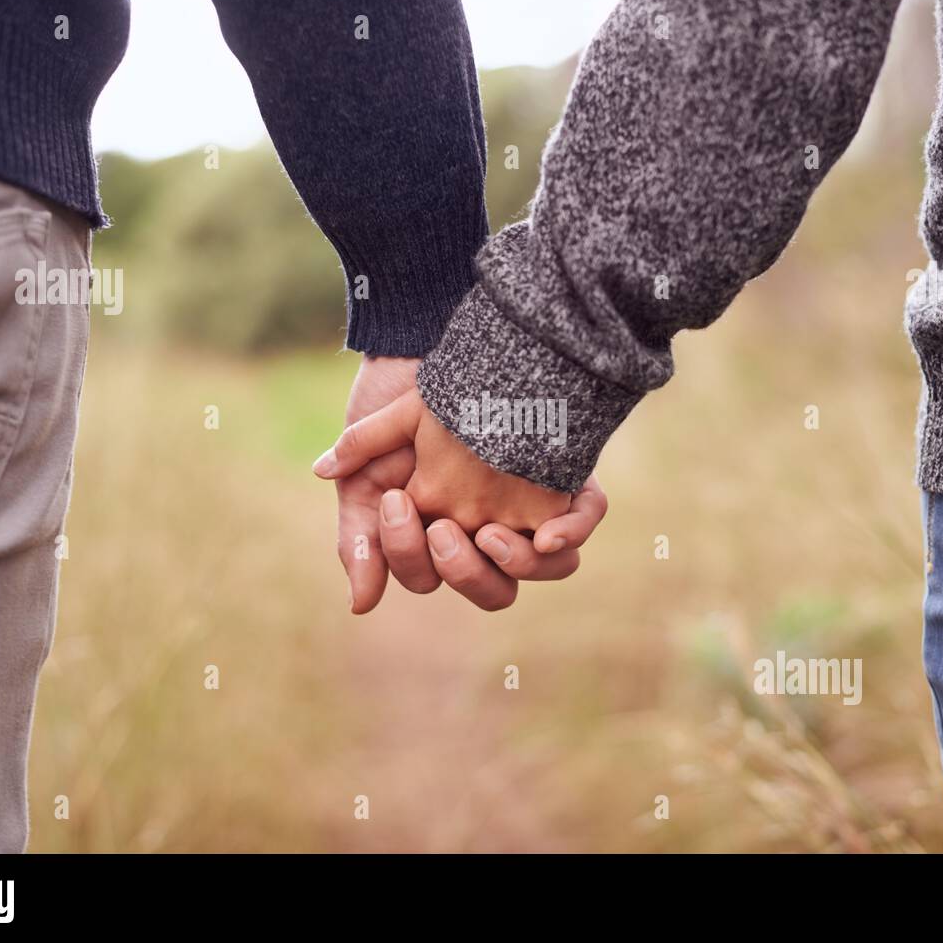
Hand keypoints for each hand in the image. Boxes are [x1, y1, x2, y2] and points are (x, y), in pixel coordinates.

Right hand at [321, 374, 604, 611]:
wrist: (434, 336)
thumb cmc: (393, 403)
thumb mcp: (367, 472)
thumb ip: (359, 539)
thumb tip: (363, 606)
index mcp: (437, 532)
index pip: (430, 574)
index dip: (409, 553)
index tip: (397, 501)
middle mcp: (487, 526)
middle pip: (492, 588)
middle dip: (464, 570)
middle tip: (445, 530)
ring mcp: (529, 504)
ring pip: (544, 566)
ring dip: (518, 563)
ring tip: (490, 532)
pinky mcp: (563, 474)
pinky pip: (583, 519)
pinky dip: (571, 531)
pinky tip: (547, 532)